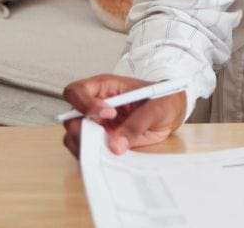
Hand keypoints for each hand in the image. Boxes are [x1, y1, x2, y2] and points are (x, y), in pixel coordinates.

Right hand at [61, 74, 185, 157]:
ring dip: (85, 146)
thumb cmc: (163, 100)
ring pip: (74, 137)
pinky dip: (93, 156)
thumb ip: (136, 124)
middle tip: (99, 138)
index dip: (85, 103)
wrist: (172, 113)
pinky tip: (107, 156)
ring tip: (105, 149)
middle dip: (80, 130)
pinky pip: (88, 151)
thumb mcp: (156, 108)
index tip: (108, 114)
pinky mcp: (102, 141)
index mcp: (105, 88)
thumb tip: (116, 145)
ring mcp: (97, 125)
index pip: (77, 91)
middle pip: (71, 117)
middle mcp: (95, 106)